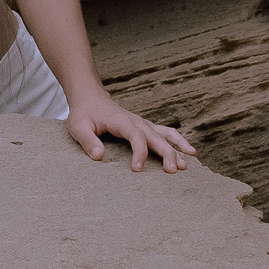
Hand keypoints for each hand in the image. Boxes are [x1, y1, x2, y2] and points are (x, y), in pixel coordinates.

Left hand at [66, 94, 195, 171]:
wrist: (90, 98)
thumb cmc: (84, 113)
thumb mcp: (78, 126)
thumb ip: (88, 141)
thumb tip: (99, 156)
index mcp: (122, 121)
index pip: (136, 136)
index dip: (139, 152)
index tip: (137, 169)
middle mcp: (137, 121)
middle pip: (156, 137)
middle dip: (167, 153)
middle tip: (173, 171)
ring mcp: (143, 124)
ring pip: (165, 134)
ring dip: (177, 148)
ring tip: (187, 164)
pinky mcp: (145, 127)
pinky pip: (165, 133)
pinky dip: (178, 141)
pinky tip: (189, 152)